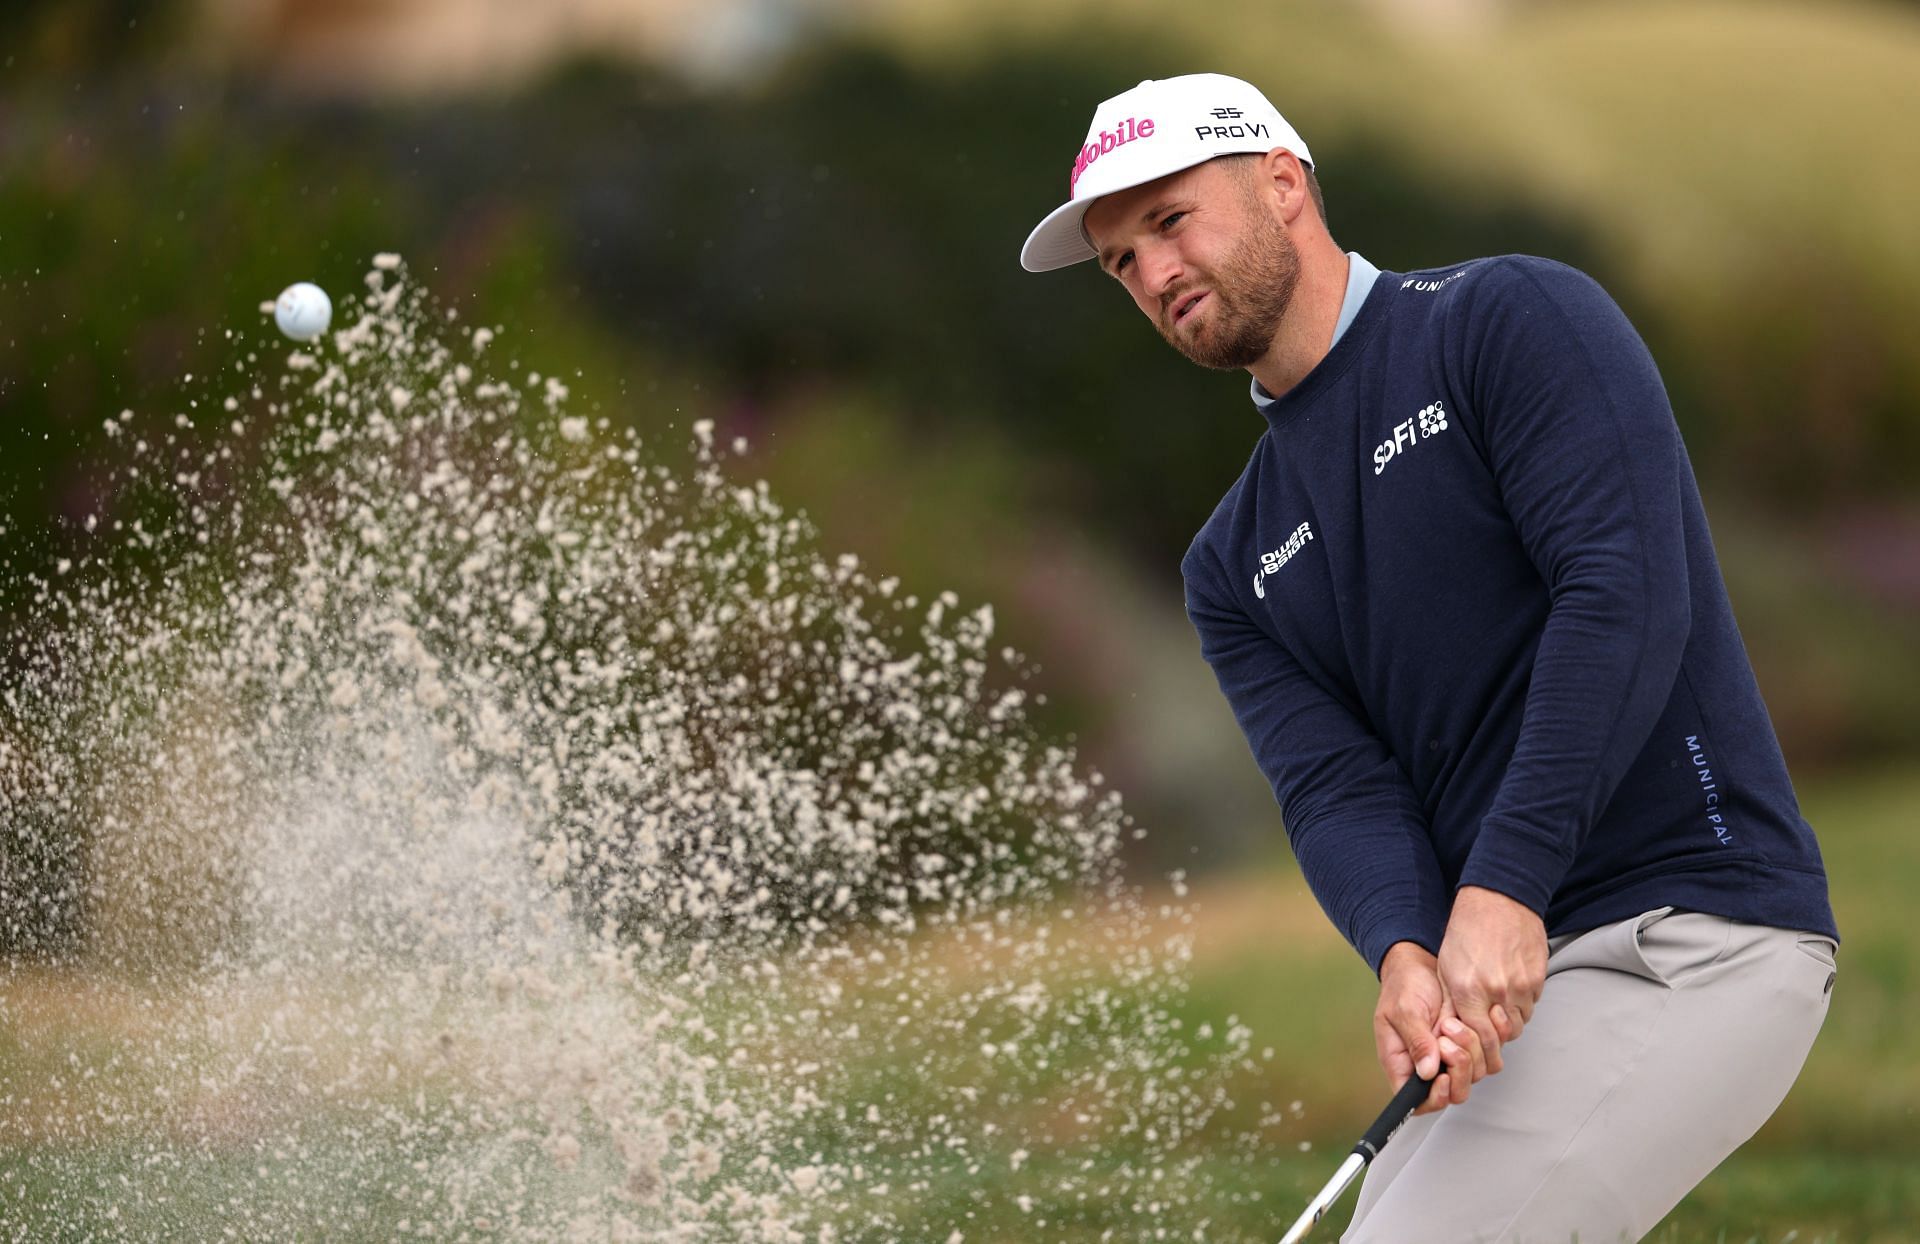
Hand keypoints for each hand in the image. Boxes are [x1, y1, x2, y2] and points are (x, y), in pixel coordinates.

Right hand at [1374, 942, 1481, 1114]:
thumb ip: (1416, 1041)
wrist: (1420, 964)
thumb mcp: (1404, 1010)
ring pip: (1473, 1075)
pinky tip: (1475, 1021)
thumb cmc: (1404, 985)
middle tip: (1449, 1041)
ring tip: (1455, 1022)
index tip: (1444, 1076)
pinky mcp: (1468, 1045)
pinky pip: (1488, 1057)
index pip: (1416, 1102)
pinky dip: (1488, 1040)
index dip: (1435, 1098)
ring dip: (1472, 1050)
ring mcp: (1449, 1057)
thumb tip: (1426, 1072)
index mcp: (1402, 1063)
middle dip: (1459, 1070)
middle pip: (1453, 1094)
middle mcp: (1426, 1066)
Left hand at [1436, 885, 1547, 1077]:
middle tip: (1488, 1026)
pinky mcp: (1538, 978)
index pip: (1479, 1038)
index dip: (1478, 1046)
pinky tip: (1510, 987)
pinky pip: (1532, 1004)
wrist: (1498, 900)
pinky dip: (1522, 1003)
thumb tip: (1458, 1030)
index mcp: (1468, 990)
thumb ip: (1453, 1002)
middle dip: (1495, 1036)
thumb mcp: (1446, 966)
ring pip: (1520, 1021)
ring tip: (1497, 1003)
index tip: (1476, 1044)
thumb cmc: (1465, 931)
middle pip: (1504, 1035)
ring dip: (1509, 1019)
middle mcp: (1497, 991)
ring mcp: (1521, 985)